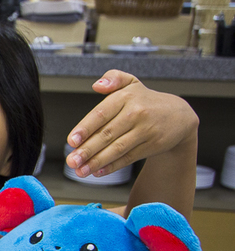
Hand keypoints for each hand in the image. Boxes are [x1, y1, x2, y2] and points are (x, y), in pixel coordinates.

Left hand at [65, 70, 198, 177]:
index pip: (101, 113)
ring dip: (96, 162)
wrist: (179, 116)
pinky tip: (97, 172)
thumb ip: (113, 78)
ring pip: (117, 148)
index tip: (71, 141)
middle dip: (87, 150)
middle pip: (107, 134)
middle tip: (71, 161)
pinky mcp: (152, 145)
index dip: (85, 128)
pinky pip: (128, 158)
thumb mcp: (131, 83)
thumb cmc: (145, 101)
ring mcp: (146, 130)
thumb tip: (97, 85)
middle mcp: (136, 113)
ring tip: (80, 171)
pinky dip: (112, 166)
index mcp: (126, 97)